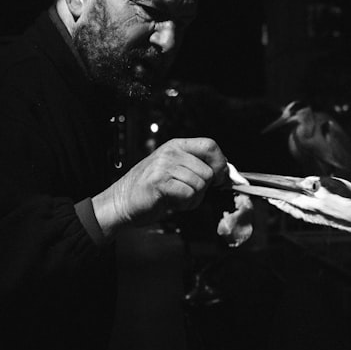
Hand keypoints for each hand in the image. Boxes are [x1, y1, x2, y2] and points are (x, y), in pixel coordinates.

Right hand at [92, 137, 227, 237]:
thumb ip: (198, 168)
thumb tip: (229, 174)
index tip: (222, 179)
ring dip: (193, 198)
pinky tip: (172, 202)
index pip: (210, 145)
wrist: (121, 202)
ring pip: (200, 184)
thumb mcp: (176, 171)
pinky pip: (189, 194)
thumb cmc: (151, 190)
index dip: (222, 164)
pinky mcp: (159, 181)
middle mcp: (171, 152)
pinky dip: (185, 204)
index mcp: (176, 146)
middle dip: (204, 189)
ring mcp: (164, 165)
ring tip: (177, 198)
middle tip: (188, 193)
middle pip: (209, 171)